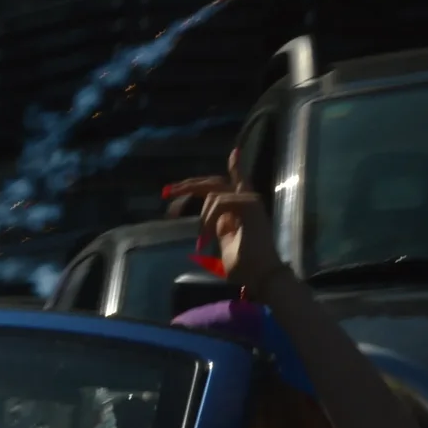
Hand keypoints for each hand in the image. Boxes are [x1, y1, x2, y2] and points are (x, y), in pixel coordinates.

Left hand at [166, 174, 285, 298]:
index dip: (236, 167)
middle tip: (167, 191)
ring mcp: (250, 200)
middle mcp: (248, 199)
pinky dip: (208, 220)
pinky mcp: (250, 204)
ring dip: (202, 219)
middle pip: (215, 183)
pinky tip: (207, 237)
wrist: (260, 275)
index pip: (238, 181)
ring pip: (213, 195)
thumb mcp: (225, 243)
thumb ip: (220, 227)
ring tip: (202, 241)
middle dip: (190, 185)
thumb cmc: (244, 265)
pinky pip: (219, 202)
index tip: (234, 153)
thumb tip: (212, 220)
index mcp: (243, 208)